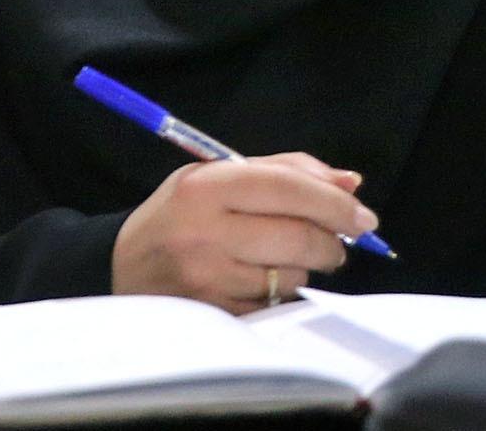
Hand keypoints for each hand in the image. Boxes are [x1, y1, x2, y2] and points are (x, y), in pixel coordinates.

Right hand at [111, 152, 376, 313]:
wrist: (120, 266)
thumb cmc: (181, 213)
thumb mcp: (219, 175)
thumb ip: (286, 170)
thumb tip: (350, 183)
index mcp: (206, 187)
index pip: (288, 188)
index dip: (335, 203)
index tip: (365, 216)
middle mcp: (204, 232)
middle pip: (298, 236)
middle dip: (333, 241)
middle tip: (341, 242)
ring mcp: (207, 279)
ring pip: (291, 276)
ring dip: (306, 268)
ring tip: (288, 258)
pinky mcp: (212, 315)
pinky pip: (273, 306)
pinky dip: (282, 294)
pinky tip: (265, 281)